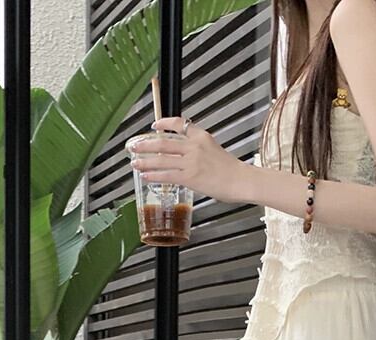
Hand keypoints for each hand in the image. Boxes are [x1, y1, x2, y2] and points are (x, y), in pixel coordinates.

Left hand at [129, 116, 248, 203]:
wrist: (241, 180)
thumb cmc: (232, 170)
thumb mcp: (215, 151)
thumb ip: (199, 150)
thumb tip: (186, 157)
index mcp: (201, 136)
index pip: (179, 124)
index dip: (164, 124)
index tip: (154, 125)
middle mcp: (194, 146)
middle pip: (164, 142)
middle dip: (146, 144)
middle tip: (133, 146)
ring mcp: (191, 161)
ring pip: (162, 159)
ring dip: (145, 161)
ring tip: (134, 163)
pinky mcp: (190, 177)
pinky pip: (167, 175)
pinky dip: (154, 175)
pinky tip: (146, 176)